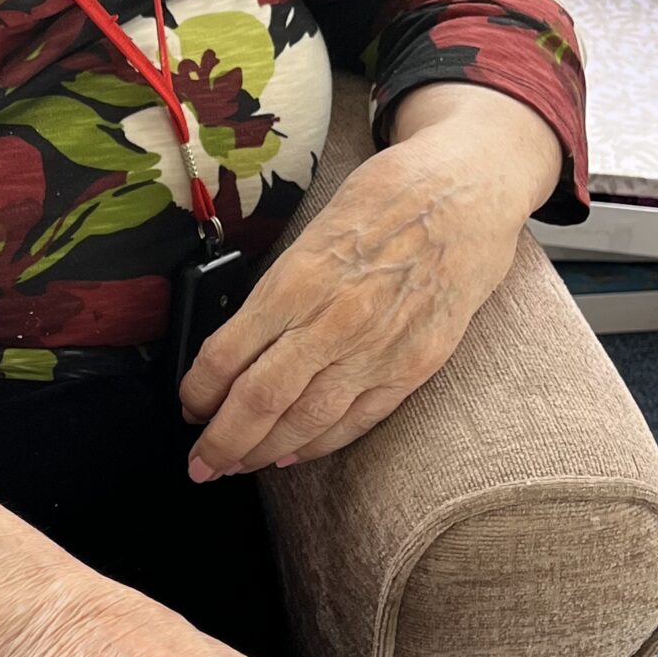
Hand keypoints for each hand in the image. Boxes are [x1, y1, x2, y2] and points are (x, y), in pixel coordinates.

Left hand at [178, 91, 562, 478]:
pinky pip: (357, 420)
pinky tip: (291, 455)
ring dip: (263, 451)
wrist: (470, 191)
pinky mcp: (416, 365)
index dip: (197, 393)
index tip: (187, 407)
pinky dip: (318, 445)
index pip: (227, 356)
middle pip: (260, 400)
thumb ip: (277, 291)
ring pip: (306, 421)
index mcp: (300, 279)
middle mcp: (337, 321)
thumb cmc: (387, 199)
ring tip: (237, 464)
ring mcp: (380, 348)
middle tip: (199, 463)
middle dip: (221, 442)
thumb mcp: (313, 232)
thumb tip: (230, 348)